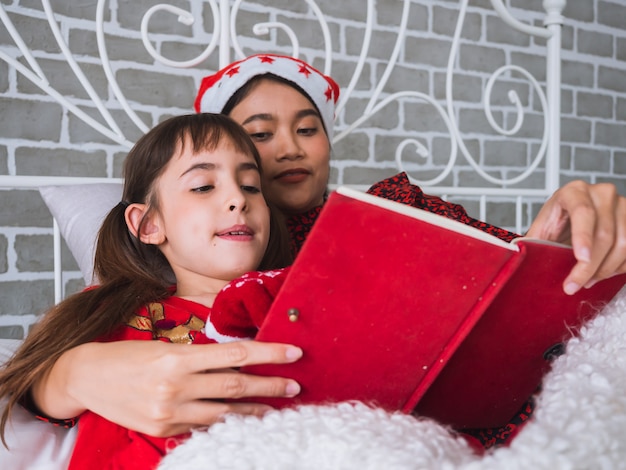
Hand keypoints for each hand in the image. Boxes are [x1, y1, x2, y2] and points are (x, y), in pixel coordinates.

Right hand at [33, 340, 301, 436]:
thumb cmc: (129, 355)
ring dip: (254, 411)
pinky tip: (241, 420)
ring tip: (276, 407)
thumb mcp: (165, 346)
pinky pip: (202, 427)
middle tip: (295, 386)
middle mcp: (176, 385)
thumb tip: (239, 360)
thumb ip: (200, 356)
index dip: (269, 354)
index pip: (237, 355)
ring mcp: (170, 412)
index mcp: (179, 357)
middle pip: (236, 386)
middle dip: (270, 386)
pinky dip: (224, 423)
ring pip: (224, 413)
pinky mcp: (163, 430)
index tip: (293, 353)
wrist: (87, 377)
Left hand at [526, 180, 625, 293]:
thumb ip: (533, 243)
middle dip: (590, 266)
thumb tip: (520, 260)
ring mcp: (621, 205)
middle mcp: (601, 194)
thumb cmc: (557, 222)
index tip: (581, 258)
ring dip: (606, 269)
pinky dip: (619, 267)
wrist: (573, 217)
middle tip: (575, 284)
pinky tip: (604, 273)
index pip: (582, 212)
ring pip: (623, 243)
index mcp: (574, 192)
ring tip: (588, 280)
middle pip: (604, 234)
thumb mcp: (542, 229)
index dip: (583, 237)